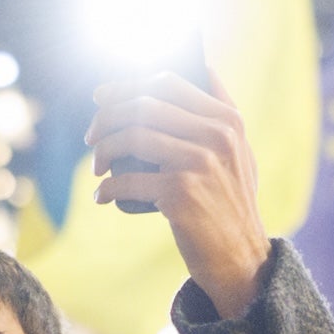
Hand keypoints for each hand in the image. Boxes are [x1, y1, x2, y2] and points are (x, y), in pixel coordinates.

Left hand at [90, 70, 270, 321]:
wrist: (241, 256)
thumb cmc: (231, 203)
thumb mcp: (239, 153)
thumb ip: (219, 118)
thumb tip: (186, 77)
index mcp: (228, 120)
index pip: (169, 83)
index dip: (127, 85)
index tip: (103, 96)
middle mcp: (217, 136)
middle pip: (144, 106)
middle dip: (107, 117)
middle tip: (92, 135)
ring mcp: (200, 164)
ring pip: (132, 137)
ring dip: (103, 150)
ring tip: (97, 166)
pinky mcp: (181, 194)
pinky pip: (128, 180)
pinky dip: (108, 187)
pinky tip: (102, 195)